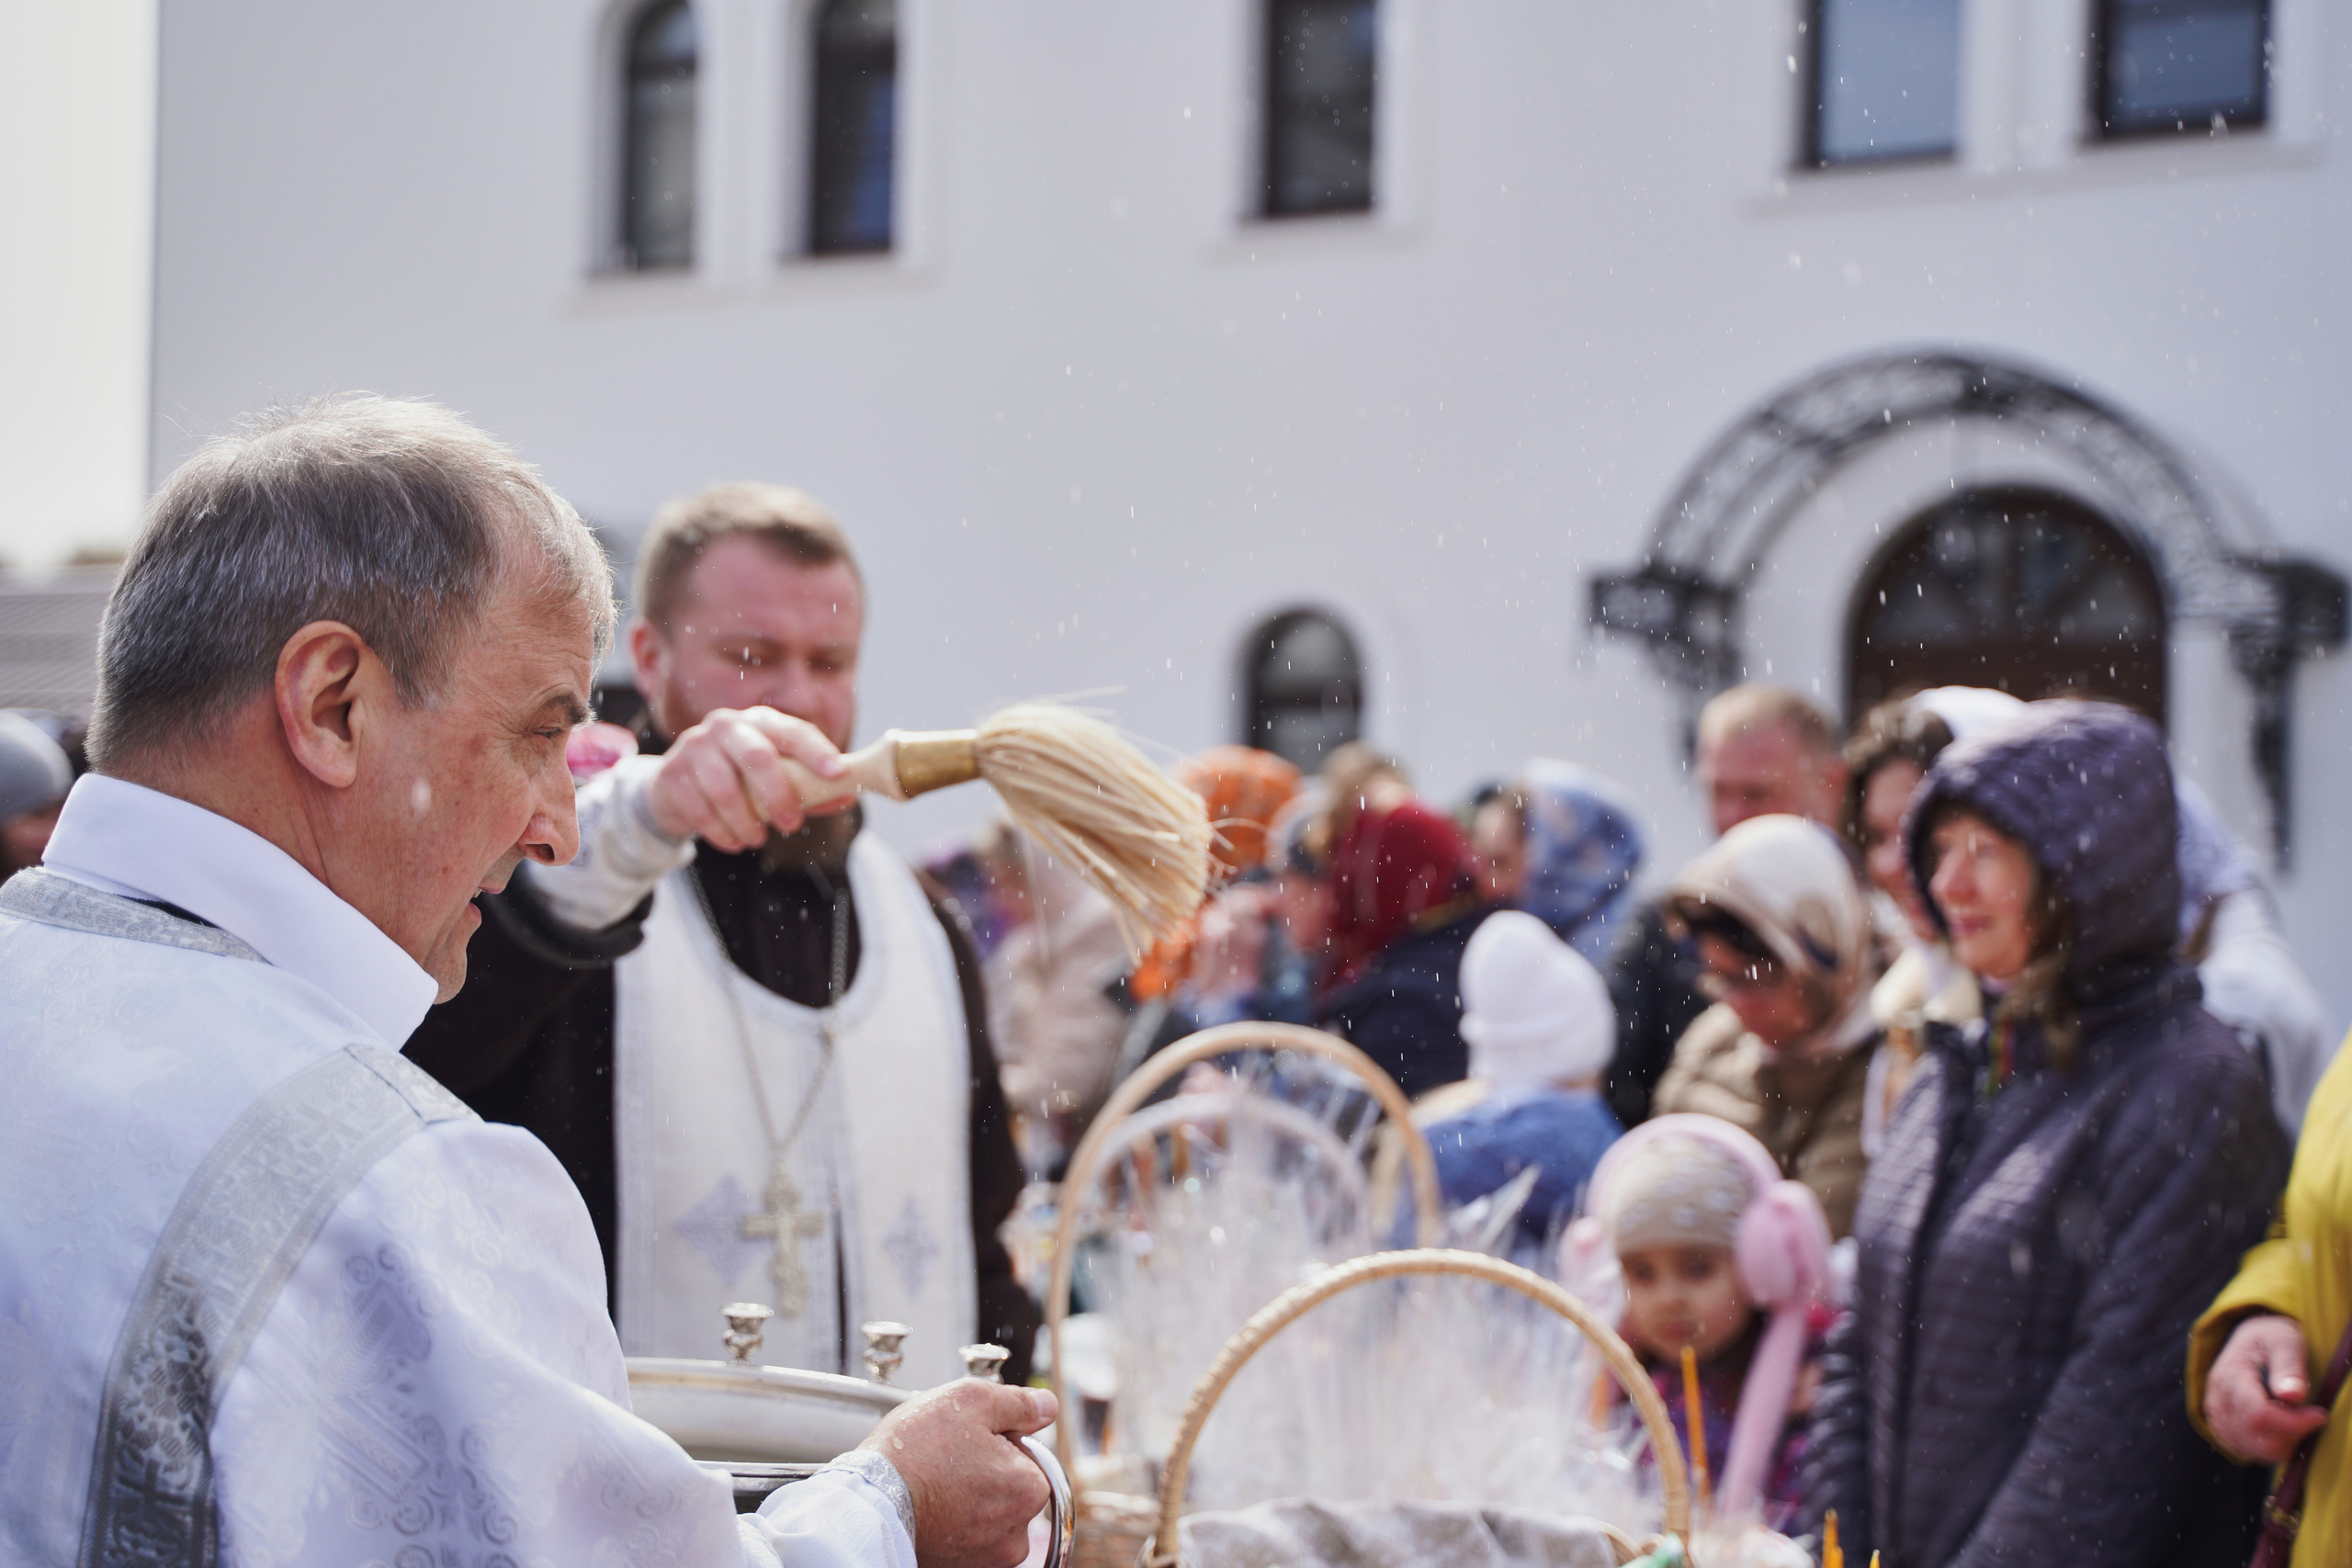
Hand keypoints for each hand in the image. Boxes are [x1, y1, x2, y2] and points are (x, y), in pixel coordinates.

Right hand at [643, 707, 849, 851]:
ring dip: (747, 821)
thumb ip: (809, 786)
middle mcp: (725, 726)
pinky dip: (721, 832)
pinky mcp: (671, 774)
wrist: (676, 785)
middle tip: (793, 825)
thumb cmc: (738, 778)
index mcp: (759, 721)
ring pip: (726, 789)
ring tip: (757, 839)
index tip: (837, 773)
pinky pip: (700, 809)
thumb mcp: (774, 776)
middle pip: (757, 757)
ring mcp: (695, 747)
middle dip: (779, 796)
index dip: (817, 751)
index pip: (793, 730)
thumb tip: (849, 795)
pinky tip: (734, 843)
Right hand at [860, 1380, 1056, 1567]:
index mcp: (1030, 1488)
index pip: (1026, 1452)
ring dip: (968, 1498)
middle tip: (945, 1459)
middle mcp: (1017, 1532)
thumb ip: (1019, 1403)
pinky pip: (966, 1538)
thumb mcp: (972, 1400)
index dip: (996, 1437)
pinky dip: (951, 1524)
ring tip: (933, 1484)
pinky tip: (930, 1508)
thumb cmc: (915, 1452)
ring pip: (987, 1513)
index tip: (965, 1439)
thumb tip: (1046, 1406)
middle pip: (1008, 1486)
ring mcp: (988, 1557)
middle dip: (983, 1470)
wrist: (868, 1503)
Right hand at [2206, 1311, 2328, 1465]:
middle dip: (2294, 1432)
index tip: (2320, 1414)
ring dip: (2287, 1441)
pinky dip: (2276, 1446)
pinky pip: (2254, 1453)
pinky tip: (2285, 1425)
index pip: (2259, 1414)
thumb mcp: (2284, 1340)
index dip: (2295, 1422)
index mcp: (2229, 1376)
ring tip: (2297, 1417)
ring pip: (2259, 1451)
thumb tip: (2293, 1395)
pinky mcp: (2225, 1431)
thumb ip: (2289, 1366)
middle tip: (2311, 1414)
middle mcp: (2217, 1401)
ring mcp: (2218, 1419)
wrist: (2249, 1343)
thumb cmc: (2270, 1339)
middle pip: (2260, 1438)